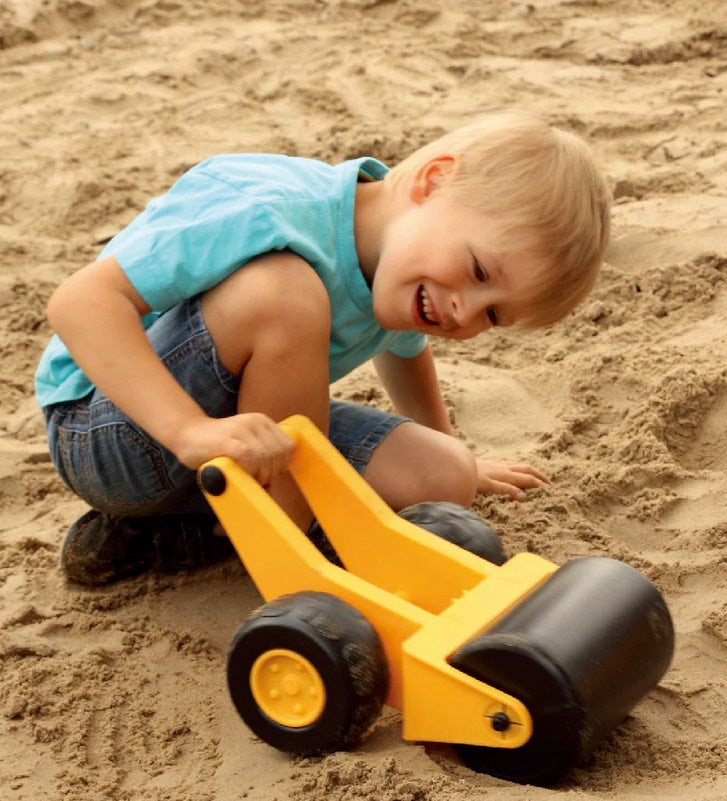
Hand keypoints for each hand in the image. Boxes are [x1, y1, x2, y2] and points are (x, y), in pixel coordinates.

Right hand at [173, 412, 294, 485]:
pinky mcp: (227, 440)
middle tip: (257, 478)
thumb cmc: (218, 445)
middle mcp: (254, 422)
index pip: (288, 446)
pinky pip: (249, 457)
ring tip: (248, 477)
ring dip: (260, 474)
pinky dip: (248, 470)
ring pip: (266, 457)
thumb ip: (264, 452)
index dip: (282, 464)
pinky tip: (240, 473)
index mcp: (262, 421)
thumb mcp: (248, 441)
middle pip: (278, 454)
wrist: (187, 434)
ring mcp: (240, 429)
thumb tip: (280, 474)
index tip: (269, 472)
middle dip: (271, 472)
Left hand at [476, 458, 548, 500]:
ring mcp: (498, 464)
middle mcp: (504, 467)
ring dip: (530, 470)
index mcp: (505, 474)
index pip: (527, 479)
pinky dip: (520, 468)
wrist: (456, 465)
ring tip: (537, 476)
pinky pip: (511, 464)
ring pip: (519, 465)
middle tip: (549, 483)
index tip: (550, 491)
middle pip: (526, 469)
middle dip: (538, 476)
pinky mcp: (492, 464)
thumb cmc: (470, 478)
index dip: (539, 484)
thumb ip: (505, 490)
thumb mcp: (487, 486)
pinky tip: (516, 471)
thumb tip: (523, 495)